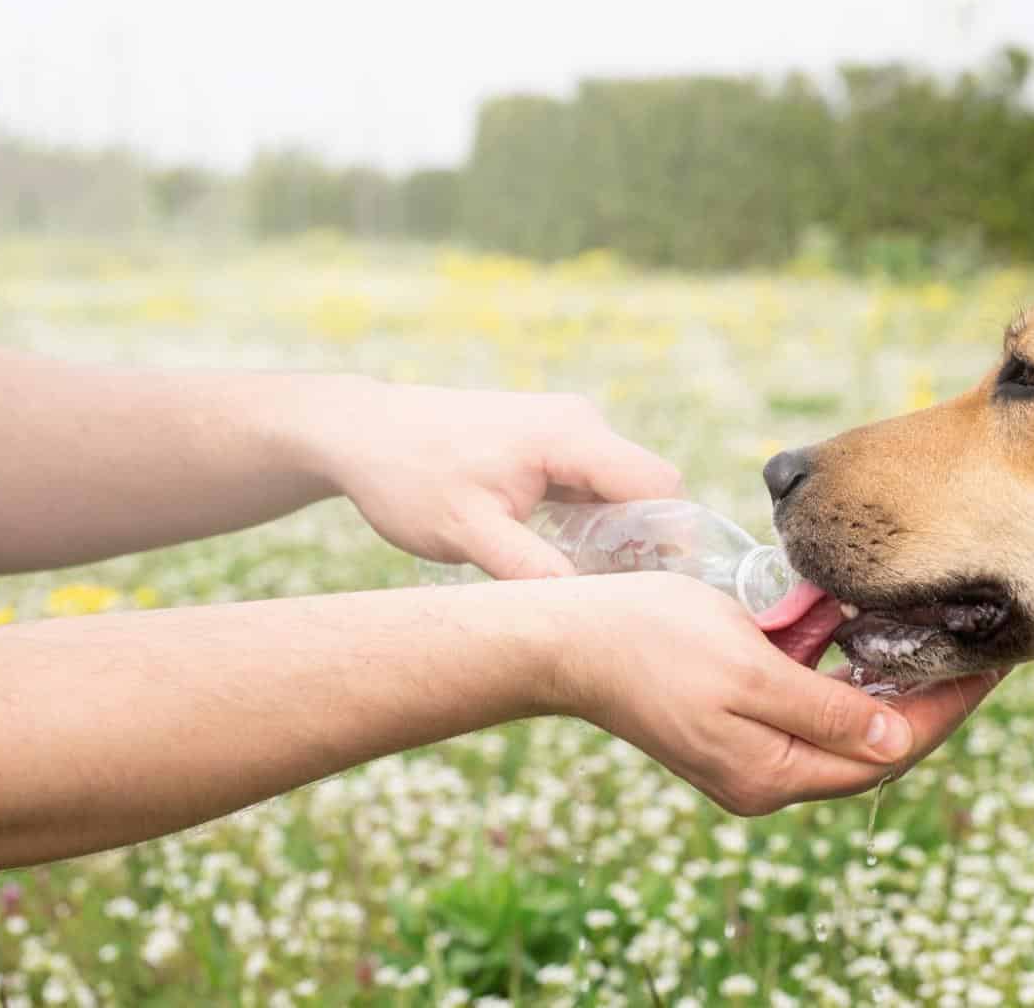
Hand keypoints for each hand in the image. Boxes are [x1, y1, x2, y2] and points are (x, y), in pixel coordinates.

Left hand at [293, 380, 682, 578]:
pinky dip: (593, 519)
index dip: (672, 538)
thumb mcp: (467, 534)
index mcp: (568, 436)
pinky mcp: (553, 440)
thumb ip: (531, 569)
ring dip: (617, 533)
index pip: (657, 485)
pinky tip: (565, 555)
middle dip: (645, 542)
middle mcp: (580, 422)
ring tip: (589, 581)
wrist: (361, 431)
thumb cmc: (408, 476)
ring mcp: (568, 427)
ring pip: (622, 488)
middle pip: (648, 488)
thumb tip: (586, 610)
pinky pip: (596, 483)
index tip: (659, 589)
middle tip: (618, 596)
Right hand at [518, 572, 1006, 815]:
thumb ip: (824, 708)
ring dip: (892, 683)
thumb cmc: (651, 642)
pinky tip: (871, 637)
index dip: (947, 708)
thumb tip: (894, 736)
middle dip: (931, 697)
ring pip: (848, 724)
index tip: (993, 664)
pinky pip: (814, 706)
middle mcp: (770, 776)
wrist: (566, 640)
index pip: (889, 750)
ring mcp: (753, 755)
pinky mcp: (738, 727)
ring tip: (941, 636)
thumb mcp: (748, 668)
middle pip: (877, 743)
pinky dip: (847, 674)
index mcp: (774, 773)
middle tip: (981, 645)